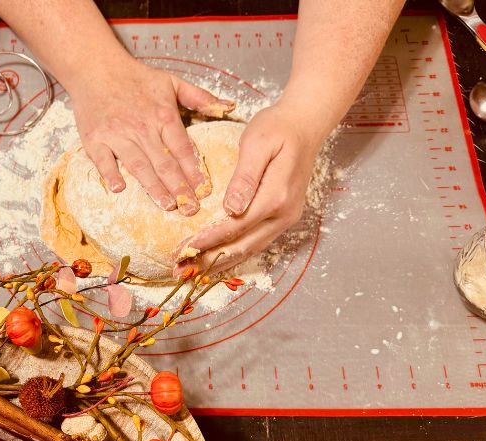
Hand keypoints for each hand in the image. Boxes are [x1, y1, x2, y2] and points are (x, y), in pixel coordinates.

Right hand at [66, 56, 233, 214]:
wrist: (96, 67)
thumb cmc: (135, 76)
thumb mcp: (172, 81)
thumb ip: (200, 97)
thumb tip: (229, 106)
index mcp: (163, 115)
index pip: (182, 148)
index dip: (194, 171)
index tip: (204, 190)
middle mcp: (142, 127)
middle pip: (164, 162)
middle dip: (179, 187)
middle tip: (190, 208)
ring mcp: (117, 134)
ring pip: (139, 165)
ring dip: (153, 187)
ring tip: (167, 204)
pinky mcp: (95, 139)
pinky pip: (104, 161)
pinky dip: (110, 174)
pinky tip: (119, 188)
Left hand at [173, 102, 327, 275]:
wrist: (306, 124)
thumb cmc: (278, 127)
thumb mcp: (257, 143)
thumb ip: (245, 177)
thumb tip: (231, 209)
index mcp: (276, 196)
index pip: (236, 226)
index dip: (208, 240)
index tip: (184, 248)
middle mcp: (284, 214)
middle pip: (242, 246)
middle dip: (209, 260)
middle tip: (180, 269)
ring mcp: (285, 219)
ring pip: (250, 249)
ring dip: (220, 263)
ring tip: (193, 272)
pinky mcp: (282, 218)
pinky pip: (256, 242)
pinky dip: (234, 254)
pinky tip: (216, 261)